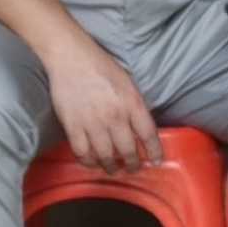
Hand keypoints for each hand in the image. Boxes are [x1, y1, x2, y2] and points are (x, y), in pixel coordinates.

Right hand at [47, 40, 163, 174]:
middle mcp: (115, 116)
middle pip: (127, 150)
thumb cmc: (102, 67)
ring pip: (105, 156)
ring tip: (112, 169)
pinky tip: (92, 162)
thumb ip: (135, 105)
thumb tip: (140, 129)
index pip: (149, 134)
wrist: (71, 58)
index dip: (154, 151)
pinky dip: (88, 161)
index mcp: (132, 103)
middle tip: (132, 169)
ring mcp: (93, 123)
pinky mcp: (73, 126)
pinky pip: (82, 152)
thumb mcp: (128, 83)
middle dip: (132, 164)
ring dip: (110, 167)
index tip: (156, 161)